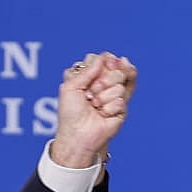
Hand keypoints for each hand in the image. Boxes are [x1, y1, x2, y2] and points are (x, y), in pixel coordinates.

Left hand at [50, 52, 136, 168]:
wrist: (76, 135)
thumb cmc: (70, 113)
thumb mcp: (71, 86)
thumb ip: (87, 70)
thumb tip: (103, 57)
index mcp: (90, 77)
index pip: (105, 60)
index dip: (105, 62)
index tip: (100, 67)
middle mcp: (103, 85)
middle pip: (116, 70)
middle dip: (104, 81)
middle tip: (90, 93)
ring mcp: (113, 96)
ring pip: (119, 85)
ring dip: (103, 97)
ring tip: (94, 106)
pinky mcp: (121, 109)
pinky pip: (121, 101)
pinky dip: (108, 108)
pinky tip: (102, 114)